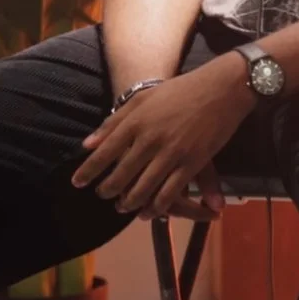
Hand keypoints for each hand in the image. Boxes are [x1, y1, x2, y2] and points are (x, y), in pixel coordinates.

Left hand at [76, 66, 253, 216]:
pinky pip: (171, 191)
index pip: (103, 153)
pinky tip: (151, 210)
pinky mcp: (193, 161)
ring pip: (143, 188)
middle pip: (121, 175)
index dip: (87, 172)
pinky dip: (158, 205)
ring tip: (124, 206)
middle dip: (107, 190)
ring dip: (130, 202)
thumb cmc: (180, 90)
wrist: (221, 88)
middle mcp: (150, 139)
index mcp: (135, 122)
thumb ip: (114, 122)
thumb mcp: (143, 98)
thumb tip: (87, 145)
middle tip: (103, 195)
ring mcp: (172, 152)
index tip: (78, 183)